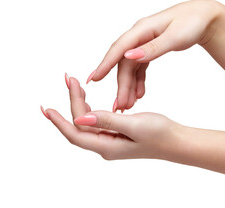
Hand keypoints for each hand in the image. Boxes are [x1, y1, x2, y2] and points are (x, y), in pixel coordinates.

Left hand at [41, 75, 179, 159]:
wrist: (176, 141)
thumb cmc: (160, 134)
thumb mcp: (134, 125)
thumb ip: (107, 121)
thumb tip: (79, 119)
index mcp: (107, 146)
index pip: (75, 134)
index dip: (59, 121)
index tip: (47, 107)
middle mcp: (105, 145)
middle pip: (80, 124)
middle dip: (73, 102)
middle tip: (70, 79)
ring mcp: (110, 140)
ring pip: (87, 122)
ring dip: (80, 103)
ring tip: (76, 84)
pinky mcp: (116, 134)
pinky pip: (97, 120)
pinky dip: (90, 107)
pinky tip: (88, 98)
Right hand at [86, 0, 222, 111]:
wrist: (204, 17)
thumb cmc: (191, 23)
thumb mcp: (175, 37)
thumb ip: (152, 48)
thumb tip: (130, 57)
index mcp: (142, 30)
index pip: (119, 49)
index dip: (105, 64)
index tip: (94, 80)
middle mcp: (139, 35)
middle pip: (124, 63)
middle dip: (121, 85)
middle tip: (119, 106)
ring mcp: (144, 42)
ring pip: (131, 67)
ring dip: (129, 86)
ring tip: (128, 105)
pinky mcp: (150, 48)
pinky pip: (140, 67)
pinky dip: (139, 80)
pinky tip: (139, 94)